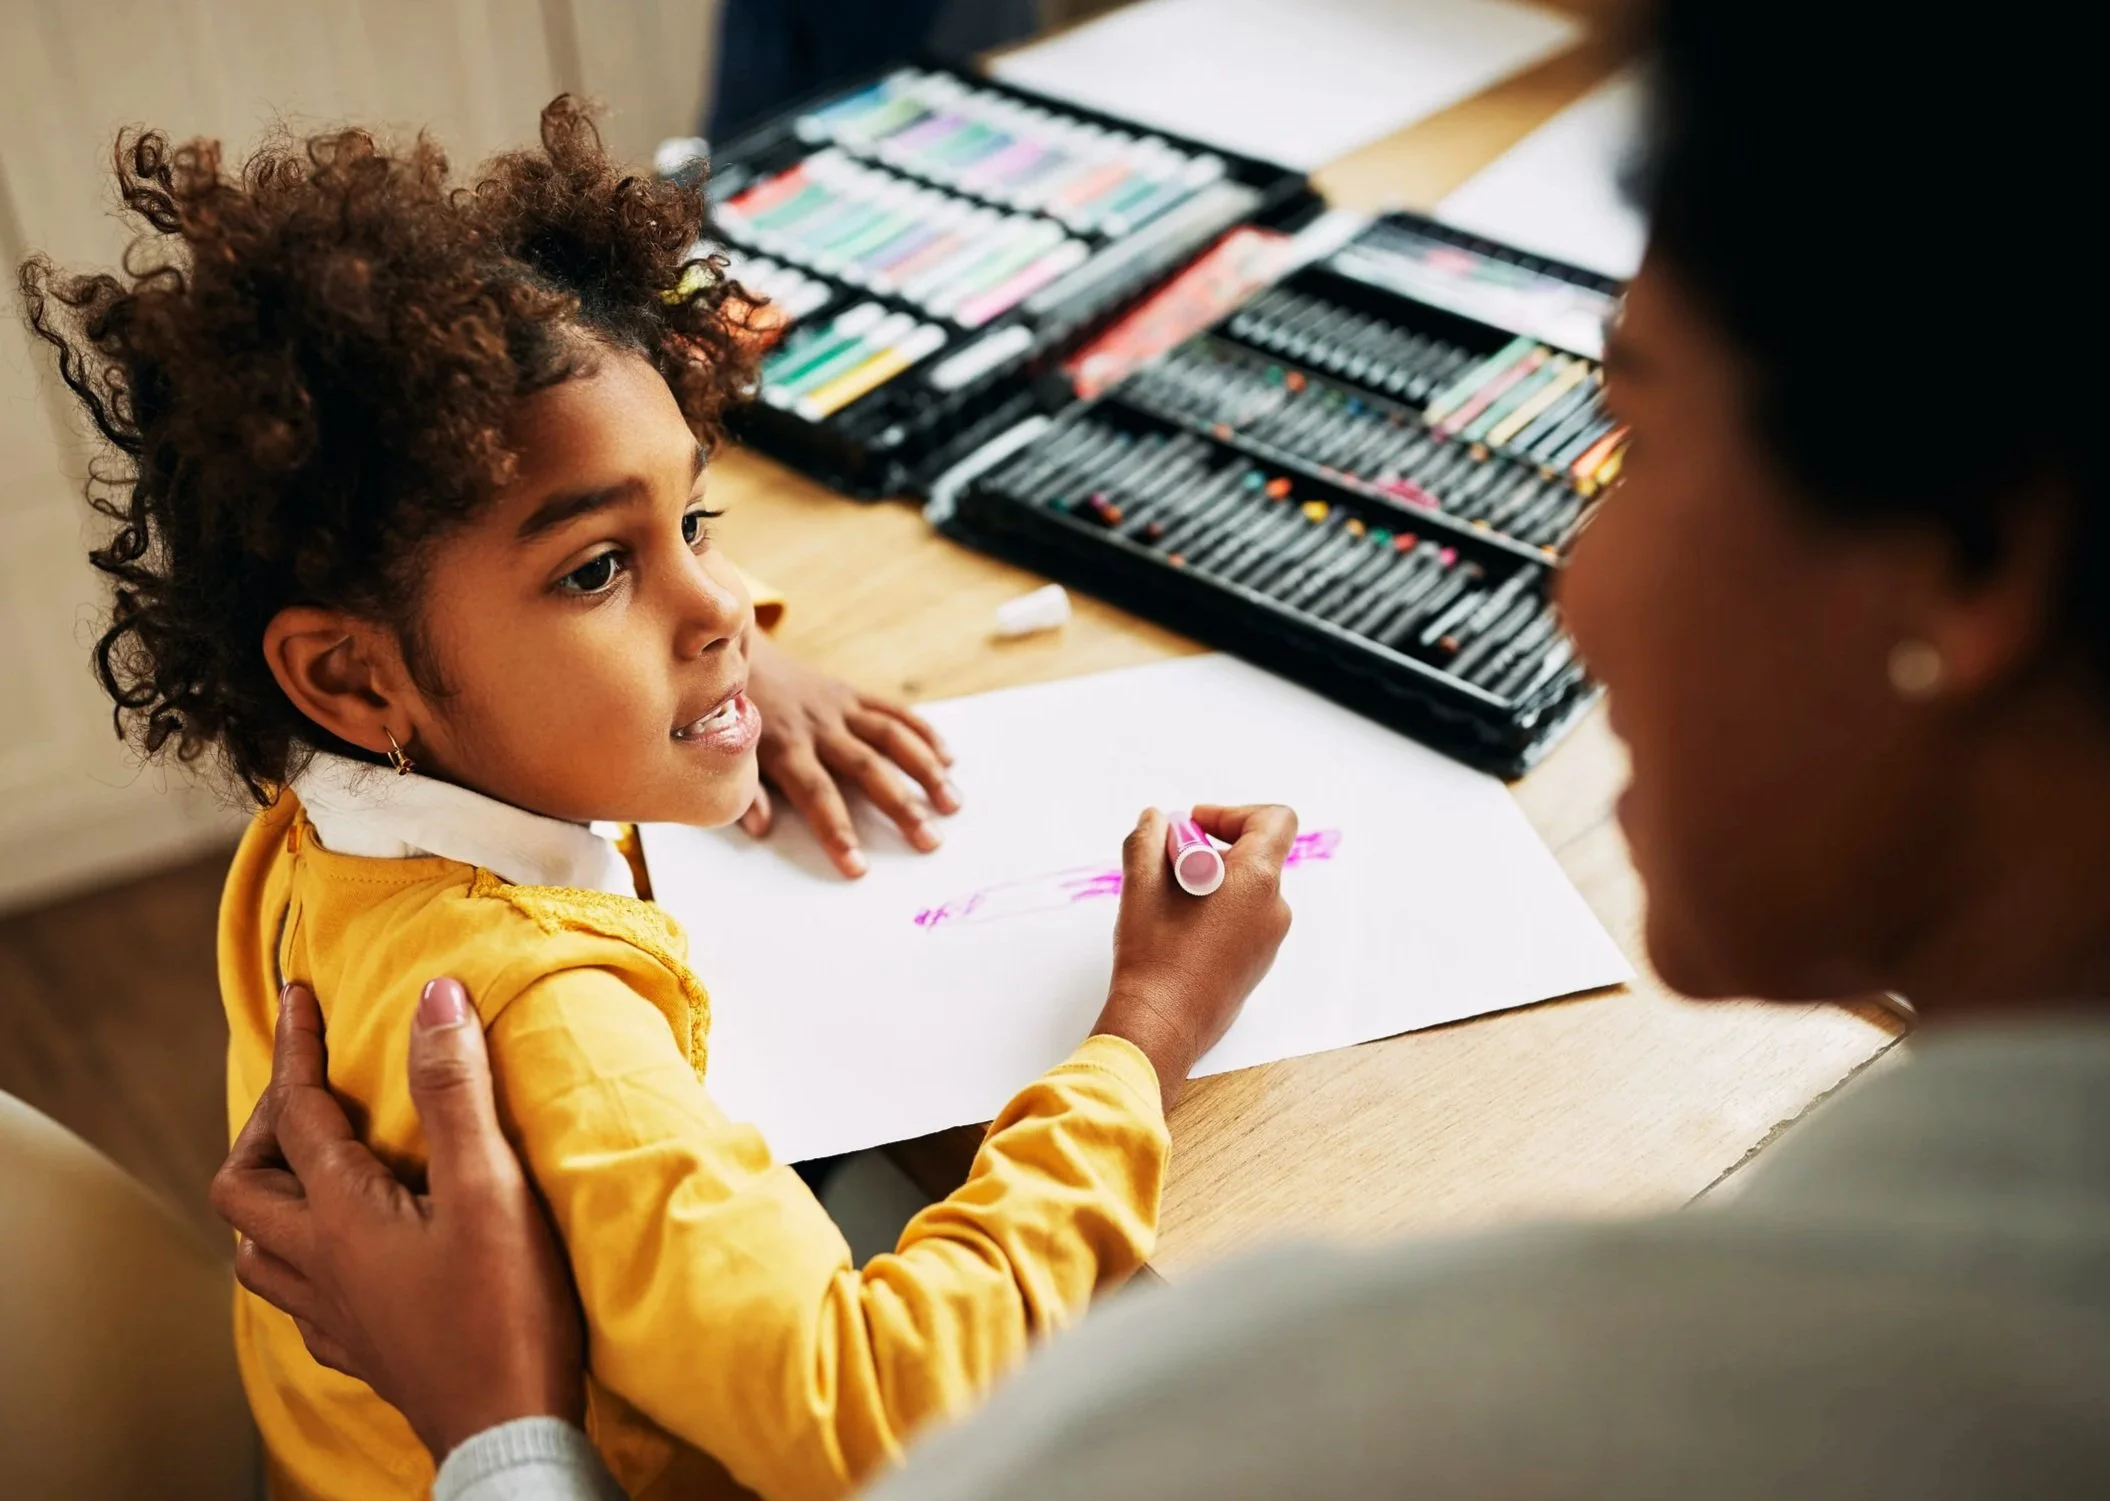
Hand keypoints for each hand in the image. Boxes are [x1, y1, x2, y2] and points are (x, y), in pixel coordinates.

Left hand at [209, 979, 583, 1461]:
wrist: (509, 1433)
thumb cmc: (506, 1312)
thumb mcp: (489, 1187)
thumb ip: (456, 1092)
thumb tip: (433, 997)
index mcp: (341, 1216)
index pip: (297, 1111)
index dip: (297, 1046)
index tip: (300, 994)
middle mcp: (319, 1264)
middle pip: (244, 1184)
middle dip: (264, 1123)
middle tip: (307, 1088)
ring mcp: (333, 1314)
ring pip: (254, 1248)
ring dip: (267, 1194)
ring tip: (305, 1164)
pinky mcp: (359, 1350)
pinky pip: (295, 1298)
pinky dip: (297, 1259)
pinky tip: (335, 1257)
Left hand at [741, 630, 958, 876]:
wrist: (734, 654)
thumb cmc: (726, 716)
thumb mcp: (724, 754)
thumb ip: (744, 791)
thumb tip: (759, 828)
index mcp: (783, 747)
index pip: (816, 795)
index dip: (838, 831)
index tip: (858, 867)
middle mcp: (818, 726)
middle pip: (867, 769)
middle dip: (900, 808)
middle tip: (930, 841)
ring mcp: (839, 707)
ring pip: (892, 737)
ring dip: (926, 770)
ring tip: (952, 804)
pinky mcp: (852, 693)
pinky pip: (895, 712)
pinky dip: (924, 733)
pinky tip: (949, 760)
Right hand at [1092, 805, 1297, 1110]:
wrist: (1161, 1026)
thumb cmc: (1154, 957)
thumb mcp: (1140, 885)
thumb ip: (1147, 839)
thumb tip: (1156, 821)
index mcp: (1257, 881)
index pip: (1275, 821)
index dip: (1234, 813)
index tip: (1194, 828)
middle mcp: (1273, 909)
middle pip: (1254, 855)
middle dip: (1210, 850)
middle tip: (1167, 866)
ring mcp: (1269, 941)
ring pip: (1246, 890)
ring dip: (1211, 883)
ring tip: (1167, 904)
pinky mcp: (1256, 965)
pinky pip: (1243, 921)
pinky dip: (1216, 913)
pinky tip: (1177, 932)